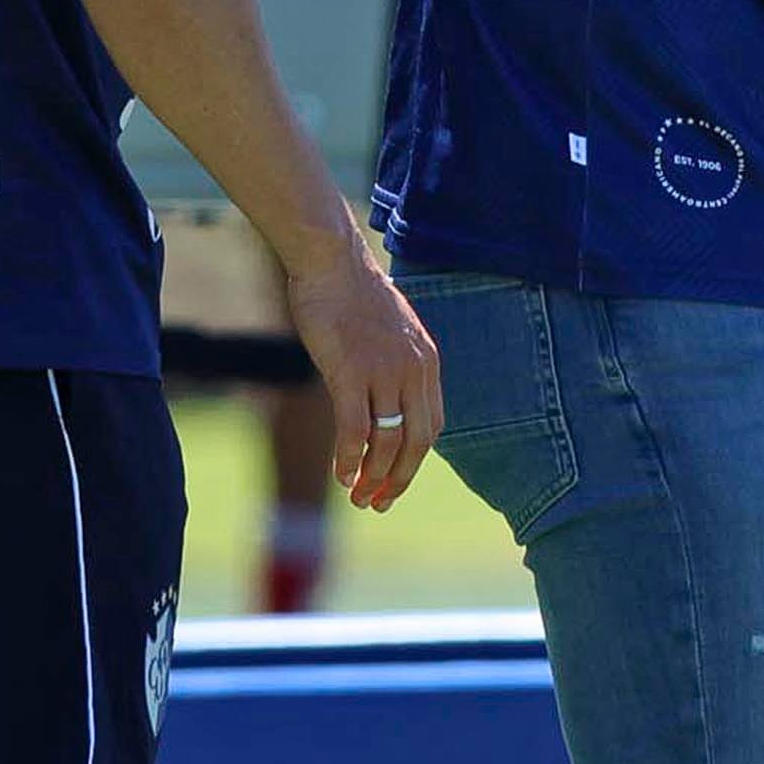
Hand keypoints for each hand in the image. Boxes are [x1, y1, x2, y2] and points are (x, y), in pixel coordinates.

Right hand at [281, 235, 441, 512]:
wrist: (332, 260)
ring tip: (358, 497)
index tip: (396, 481)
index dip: (415, 462)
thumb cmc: (352, 294)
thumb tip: (384, 402)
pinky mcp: (350, 372)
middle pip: (416, 442)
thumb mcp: (390, 333)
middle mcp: (413, 369)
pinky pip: (355, 429)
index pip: (432, 427)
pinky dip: (349, 458)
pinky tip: (341, 474)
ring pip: (387, 441)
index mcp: (427, 362)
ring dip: (373, 477)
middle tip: (378, 503)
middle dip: (399, 479)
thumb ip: (395, 367)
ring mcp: (384, 371)